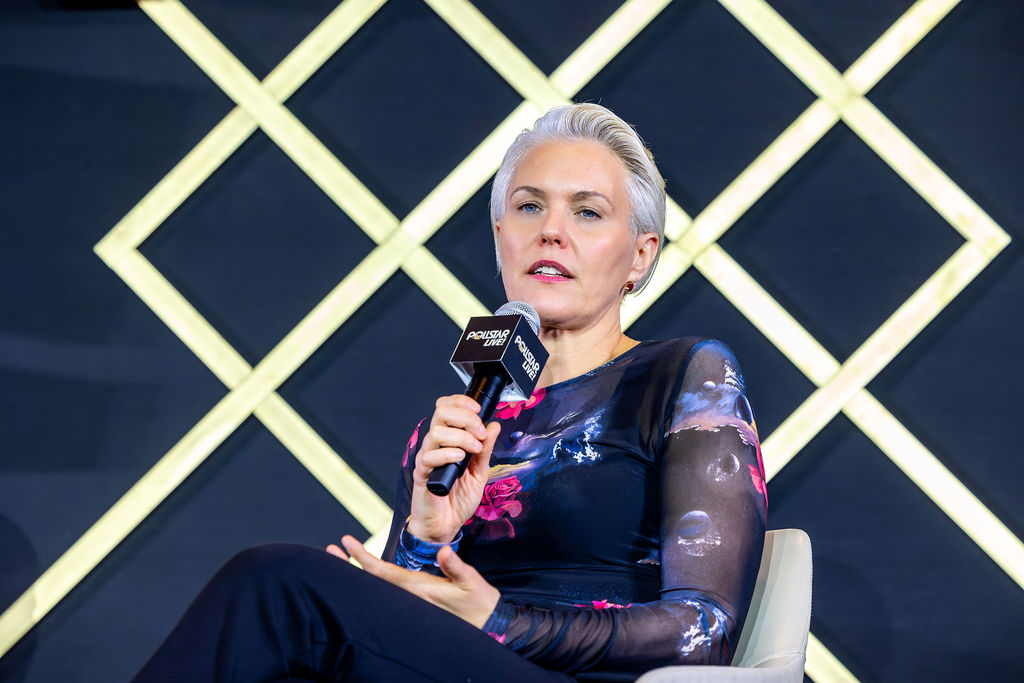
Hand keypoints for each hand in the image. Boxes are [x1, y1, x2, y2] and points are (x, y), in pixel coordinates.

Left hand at [326, 535, 500, 628]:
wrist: (488, 626)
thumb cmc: (479, 604)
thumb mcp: (472, 582)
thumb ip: (456, 567)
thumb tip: (443, 552)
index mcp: (418, 588)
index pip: (382, 572)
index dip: (362, 558)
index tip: (345, 543)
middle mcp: (408, 596)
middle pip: (371, 580)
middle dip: (349, 565)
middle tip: (329, 549)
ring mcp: (410, 601)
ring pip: (377, 587)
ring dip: (358, 571)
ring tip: (340, 556)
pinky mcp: (415, 604)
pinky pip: (387, 592)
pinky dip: (372, 579)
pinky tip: (364, 573)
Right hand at [409, 395, 501, 542]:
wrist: (446, 525)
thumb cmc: (458, 499)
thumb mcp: (480, 472)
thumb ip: (485, 449)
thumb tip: (494, 426)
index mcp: (449, 440)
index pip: (447, 408)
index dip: (461, 402)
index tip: (478, 410)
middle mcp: (436, 445)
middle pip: (441, 413)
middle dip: (465, 417)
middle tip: (480, 432)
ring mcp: (428, 457)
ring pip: (437, 432)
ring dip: (461, 437)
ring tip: (473, 450)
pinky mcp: (422, 473)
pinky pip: (429, 456)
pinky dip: (448, 454)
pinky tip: (460, 460)